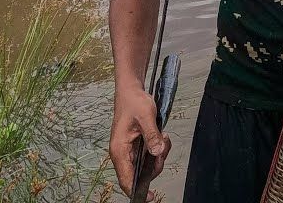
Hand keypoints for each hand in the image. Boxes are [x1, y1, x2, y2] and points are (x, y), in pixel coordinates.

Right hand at [110, 83, 171, 200]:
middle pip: (140, 174)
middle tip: (164, 146)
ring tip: (163, 137)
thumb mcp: (146, 116)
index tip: (151, 197)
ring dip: (159, 155)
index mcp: (119, 150)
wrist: (131, 90)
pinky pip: (150, 155)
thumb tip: (157, 153)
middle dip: (156, 164)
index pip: (126, 179)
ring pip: (147, 164)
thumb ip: (152, 135)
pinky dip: (158, 149)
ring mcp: (130, 150)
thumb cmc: (134, 102)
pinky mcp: (136, 146)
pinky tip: (162, 136)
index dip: (137, 190)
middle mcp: (122, 153)